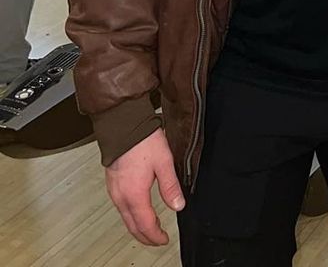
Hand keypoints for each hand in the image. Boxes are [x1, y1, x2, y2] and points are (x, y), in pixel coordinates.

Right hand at [105, 127, 184, 245]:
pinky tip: (137, 212)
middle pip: (132, 227)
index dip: (155, 236)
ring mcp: (114, 191)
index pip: (145, 225)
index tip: (164, 239)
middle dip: (146, 237)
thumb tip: (178, 205)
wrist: (123, 125)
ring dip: (137, 228)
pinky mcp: (112, 184)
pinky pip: (120, 208)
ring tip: (150, 229)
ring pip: (125, 219)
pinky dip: (130, 217)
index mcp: (135, 195)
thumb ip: (170, 186)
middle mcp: (121, 197)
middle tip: (157, 240)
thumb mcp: (163, 162)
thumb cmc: (142, 140)